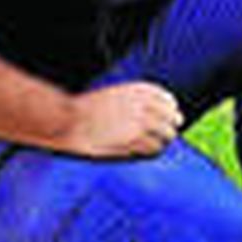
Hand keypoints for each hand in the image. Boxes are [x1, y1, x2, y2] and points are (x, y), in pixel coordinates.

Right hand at [61, 82, 183, 157]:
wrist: (69, 120)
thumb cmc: (86, 108)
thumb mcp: (114, 94)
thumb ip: (135, 101)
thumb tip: (153, 112)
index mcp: (138, 90)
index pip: (168, 100)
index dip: (171, 110)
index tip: (171, 116)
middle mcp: (143, 105)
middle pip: (172, 119)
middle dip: (169, 126)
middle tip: (165, 133)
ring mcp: (141, 123)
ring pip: (167, 136)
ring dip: (161, 141)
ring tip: (155, 144)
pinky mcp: (135, 141)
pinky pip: (154, 148)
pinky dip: (151, 151)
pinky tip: (145, 151)